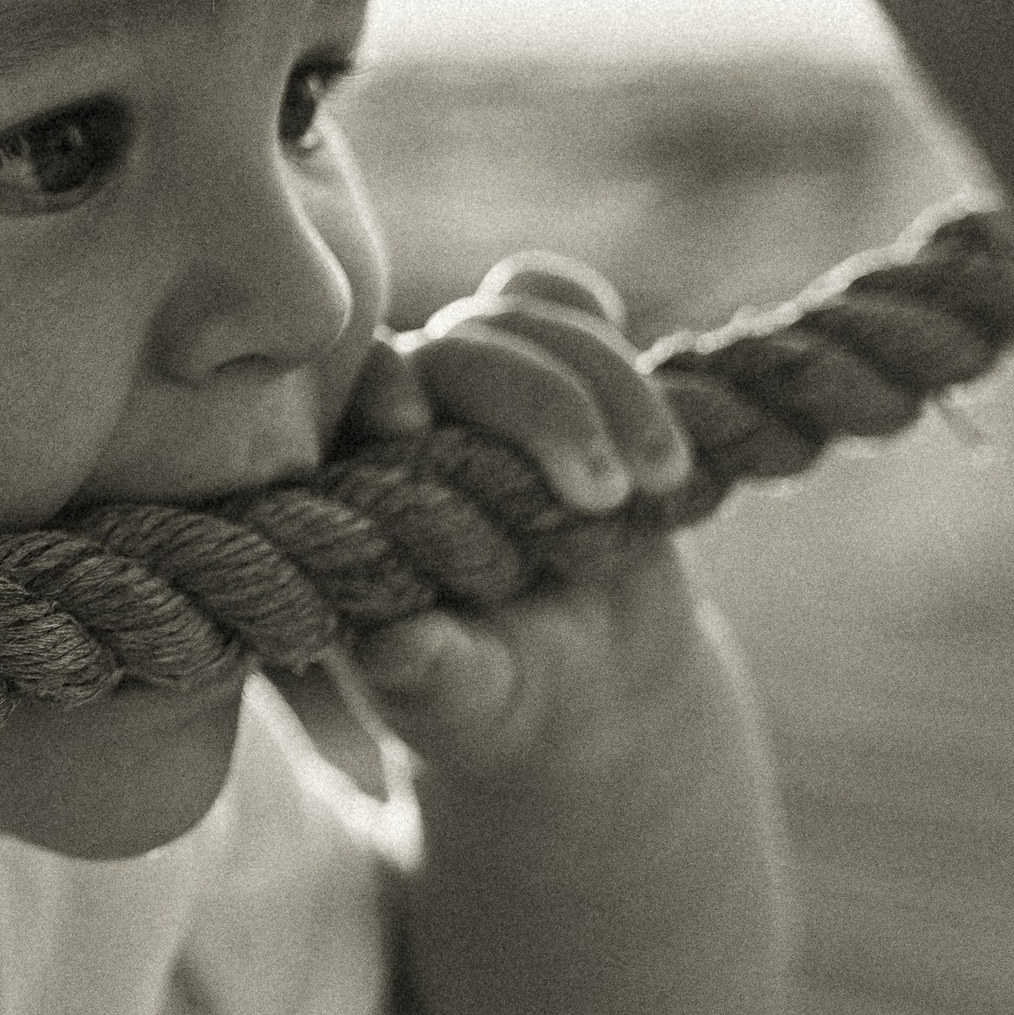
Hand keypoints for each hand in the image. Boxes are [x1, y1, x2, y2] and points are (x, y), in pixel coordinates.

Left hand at [333, 255, 711, 777]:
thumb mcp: (467, 704)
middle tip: (601, 495)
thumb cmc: (497, 702)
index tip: (416, 426)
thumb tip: (395, 650)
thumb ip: (432, 675)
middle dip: (543, 406)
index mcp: (356, 480)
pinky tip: (649, 410)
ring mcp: (489, 385)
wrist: (588, 691)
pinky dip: (607, 338)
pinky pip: (572, 309)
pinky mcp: (564, 373)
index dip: (388, 389)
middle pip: (460, 348)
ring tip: (657, 481)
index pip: (357, 398)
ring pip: (530, 319)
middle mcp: (413, 414)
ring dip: (608, 386)